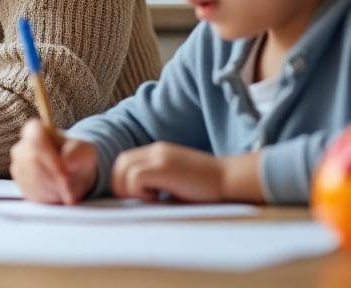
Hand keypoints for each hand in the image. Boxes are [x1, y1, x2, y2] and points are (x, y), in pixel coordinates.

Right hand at [9, 119, 97, 204]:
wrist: (73, 173)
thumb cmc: (77, 156)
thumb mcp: (84, 150)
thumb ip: (77, 153)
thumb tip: (66, 163)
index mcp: (36, 130)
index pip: (35, 137)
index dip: (48, 154)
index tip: (63, 170)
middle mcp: (22, 147)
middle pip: (31, 160)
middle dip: (52, 175)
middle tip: (68, 183)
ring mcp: (18, 166)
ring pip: (31, 178)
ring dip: (52, 187)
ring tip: (66, 188)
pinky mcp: (21, 185)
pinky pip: (30, 192)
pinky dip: (47, 196)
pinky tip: (58, 192)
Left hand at [111, 142, 232, 201]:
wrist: (231, 179)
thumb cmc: (207, 186)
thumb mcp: (176, 178)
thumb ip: (155, 180)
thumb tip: (132, 195)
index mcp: (157, 151)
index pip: (124, 161)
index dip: (124, 180)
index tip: (139, 197)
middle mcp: (155, 150)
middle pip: (119, 164)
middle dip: (123, 186)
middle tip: (144, 200)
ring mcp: (159, 157)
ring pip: (123, 171)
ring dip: (132, 190)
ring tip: (153, 199)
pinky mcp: (164, 167)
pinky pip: (135, 178)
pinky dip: (140, 192)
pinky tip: (159, 198)